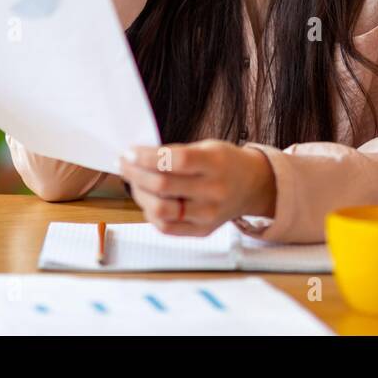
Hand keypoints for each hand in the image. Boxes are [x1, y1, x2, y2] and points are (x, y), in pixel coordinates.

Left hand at [118, 140, 275, 236]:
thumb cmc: (225, 163)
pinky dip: (150, 213)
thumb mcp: (206, 147)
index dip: (146, 156)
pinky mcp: (202, 230)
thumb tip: (136, 158)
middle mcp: (214, 191)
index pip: (175, 161)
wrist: (253, 186)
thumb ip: (175, 154)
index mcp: (215, 163)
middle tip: (124, 164)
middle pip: (163, 187)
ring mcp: (208, 214)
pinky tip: (148, 199)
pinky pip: (166, 228)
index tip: (129, 151)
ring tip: (134, 182)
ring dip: (139, 194)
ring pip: (160, 210)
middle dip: (135, 173)